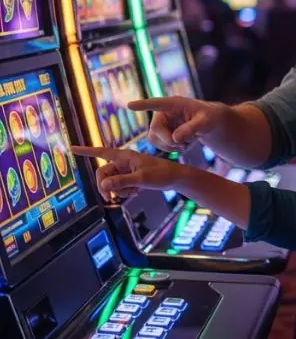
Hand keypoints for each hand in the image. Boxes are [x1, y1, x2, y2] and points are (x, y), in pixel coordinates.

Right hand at [71, 145, 185, 200]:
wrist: (174, 178)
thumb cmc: (161, 174)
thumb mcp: (142, 179)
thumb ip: (122, 182)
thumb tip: (103, 185)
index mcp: (124, 156)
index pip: (101, 152)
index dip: (86, 151)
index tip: (71, 148)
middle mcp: (123, 162)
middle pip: (102, 174)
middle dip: (106, 187)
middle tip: (112, 198)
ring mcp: (126, 170)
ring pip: (110, 183)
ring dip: (118, 191)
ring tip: (134, 192)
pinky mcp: (130, 178)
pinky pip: (119, 187)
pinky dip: (125, 192)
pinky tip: (137, 192)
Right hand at [127, 97, 231, 152]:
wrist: (208, 122)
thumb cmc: (209, 117)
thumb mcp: (205, 122)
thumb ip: (191, 128)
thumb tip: (175, 138)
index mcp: (173, 104)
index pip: (156, 103)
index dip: (143, 105)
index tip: (130, 104)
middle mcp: (162, 113)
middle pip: (155, 131)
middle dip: (169, 141)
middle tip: (186, 144)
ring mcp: (160, 124)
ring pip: (155, 141)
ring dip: (171, 146)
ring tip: (188, 143)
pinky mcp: (160, 134)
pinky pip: (160, 146)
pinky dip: (173, 149)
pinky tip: (185, 144)